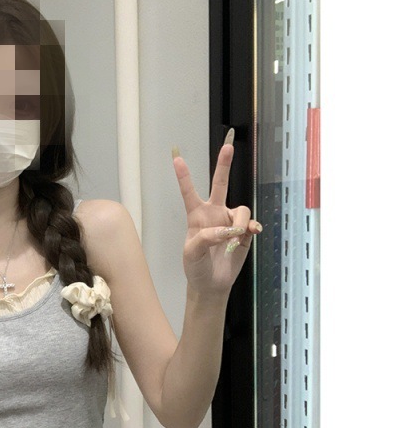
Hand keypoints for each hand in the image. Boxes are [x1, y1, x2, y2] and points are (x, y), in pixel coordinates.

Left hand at [172, 128, 261, 296]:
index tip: (176, 157)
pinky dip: (252, 228)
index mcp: (196, 216)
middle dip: (224, 164)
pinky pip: (251, 223)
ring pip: (241, 210)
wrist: (211, 283)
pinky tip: (250, 235)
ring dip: (239, 224)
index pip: (189, 193)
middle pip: (220, 183)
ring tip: (232, 242)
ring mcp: (230, 220)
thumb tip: (228, 229)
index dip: (184, 176)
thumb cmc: (196, 267)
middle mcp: (214, 213)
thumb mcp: (192, 254)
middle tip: (229, 144)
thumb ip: (206, 238)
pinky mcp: (244, 231)